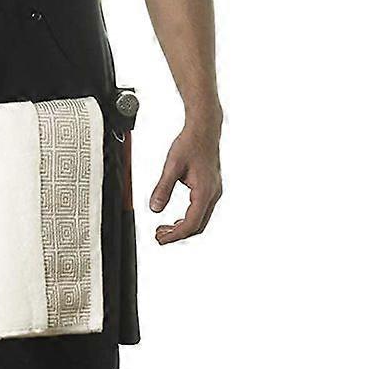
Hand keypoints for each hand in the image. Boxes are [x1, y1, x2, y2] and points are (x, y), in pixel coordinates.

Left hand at [150, 113, 222, 244]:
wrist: (204, 130)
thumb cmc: (190, 144)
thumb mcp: (172, 166)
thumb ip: (163, 188)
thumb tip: (154, 208)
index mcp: (205, 192)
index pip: (190, 224)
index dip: (175, 235)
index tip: (160, 239)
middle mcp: (213, 194)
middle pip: (197, 226)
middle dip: (177, 234)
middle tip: (159, 237)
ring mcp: (214, 192)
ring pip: (200, 219)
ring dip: (182, 227)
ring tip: (164, 229)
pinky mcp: (211, 188)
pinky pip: (201, 210)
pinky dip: (188, 218)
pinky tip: (176, 218)